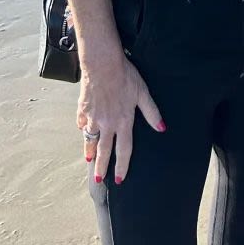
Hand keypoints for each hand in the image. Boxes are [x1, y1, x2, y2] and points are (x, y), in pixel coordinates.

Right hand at [78, 51, 164, 183]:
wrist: (102, 64)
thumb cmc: (125, 76)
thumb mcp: (142, 93)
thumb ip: (152, 112)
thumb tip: (162, 128)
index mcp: (123, 121)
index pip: (124, 150)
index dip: (122, 166)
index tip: (119, 180)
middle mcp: (107, 123)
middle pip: (104, 150)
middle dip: (102, 167)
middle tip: (99, 180)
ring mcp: (93, 117)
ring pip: (90, 139)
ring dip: (90, 151)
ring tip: (90, 160)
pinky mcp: (82, 109)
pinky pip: (81, 123)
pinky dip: (82, 128)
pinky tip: (83, 130)